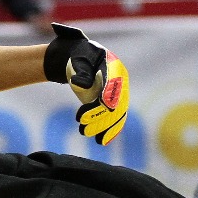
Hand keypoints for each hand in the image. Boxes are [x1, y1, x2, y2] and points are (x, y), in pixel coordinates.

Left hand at [43, 23, 128, 144]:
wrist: (80, 58)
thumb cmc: (78, 56)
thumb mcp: (78, 58)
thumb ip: (81, 70)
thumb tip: (80, 84)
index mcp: (113, 66)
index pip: (113, 83)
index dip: (109, 95)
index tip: (101, 105)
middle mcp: (120, 81)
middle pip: (116, 102)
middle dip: (101, 116)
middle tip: (83, 127)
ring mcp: (118, 93)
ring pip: (116, 113)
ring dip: (103, 126)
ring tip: (87, 135)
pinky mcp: (112, 103)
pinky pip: (115, 118)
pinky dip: (110, 130)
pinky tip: (102, 141)